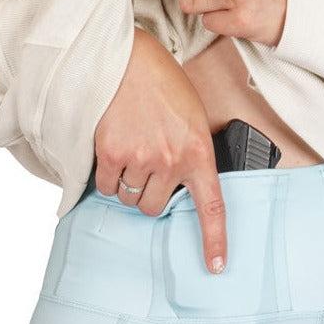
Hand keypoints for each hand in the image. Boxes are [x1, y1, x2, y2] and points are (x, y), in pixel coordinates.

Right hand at [94, 27, 226, 274]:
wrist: (127, 57)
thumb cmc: (162, 84)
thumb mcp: (192, 117)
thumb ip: (189, 152)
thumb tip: (174, 186)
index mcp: (198, 151)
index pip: (211, 206)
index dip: (214, 240)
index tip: (215, 266)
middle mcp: (171, 160)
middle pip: (154, 207)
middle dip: (148, 194)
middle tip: (146, 167)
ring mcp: (140, 159)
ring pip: (129, 198)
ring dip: (127, 184)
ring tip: (130, 149)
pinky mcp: (110, 154)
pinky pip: (107, 187)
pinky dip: (108, 177)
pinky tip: (112, 149)